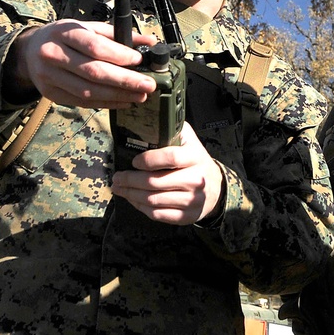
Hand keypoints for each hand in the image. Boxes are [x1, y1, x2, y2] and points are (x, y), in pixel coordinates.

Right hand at [8, 20, 158, 107]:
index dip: (118, 55)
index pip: (94, 46)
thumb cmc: (66, 37)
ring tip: (140, 96)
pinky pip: (82, 102)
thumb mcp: (88, 28)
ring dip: (118, 95)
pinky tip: (123, 101)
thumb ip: (118, 34)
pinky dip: (106, 104)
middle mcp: (53, 54)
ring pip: (88, 91)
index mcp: (64, 32)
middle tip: (148, 85)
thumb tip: (150, 42)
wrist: (30, 51)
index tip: (139, 60)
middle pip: (93, 71)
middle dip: (125, 80)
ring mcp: (49, 76)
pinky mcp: (51, 94)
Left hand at [110, 123, 226, 224]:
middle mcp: (196, 180)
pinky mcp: (186, 216)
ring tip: (119, 188)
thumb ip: (173, 129)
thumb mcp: (190, 141)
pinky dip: (141, 207)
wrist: (216, 188)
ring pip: (153, 200)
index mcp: (195, 157)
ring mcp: (192, 200)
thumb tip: (148, 118)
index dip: (148, 160)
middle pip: (156, 182)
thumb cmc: (195, 161)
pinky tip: (133, 200)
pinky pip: (158, 214)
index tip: (134, 161)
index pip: (170, 158)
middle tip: (117, 177)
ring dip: (131, 194)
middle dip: (130, 180)